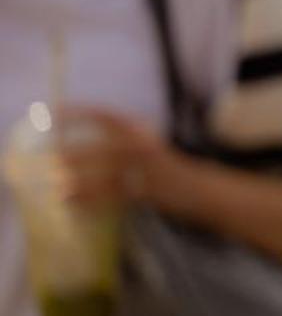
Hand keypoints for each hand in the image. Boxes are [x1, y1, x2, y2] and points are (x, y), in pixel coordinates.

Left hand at [58, 107, 181, 211]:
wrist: (195, 187)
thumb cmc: (160, 167)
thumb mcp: (143, 144)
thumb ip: (116, 140)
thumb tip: (70, 146)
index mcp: (140, 131)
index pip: (106, 116)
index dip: (78, 113)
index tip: (53, 112)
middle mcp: (144, 146)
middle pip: (104, 148)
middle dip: (76, 154)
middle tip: (52, 161)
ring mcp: (147, 170)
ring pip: (107, 175)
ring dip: (80, 182)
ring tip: (58, 188)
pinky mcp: (148, 192)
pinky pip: (113, 196)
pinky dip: (90, 200)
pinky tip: (72, 202)